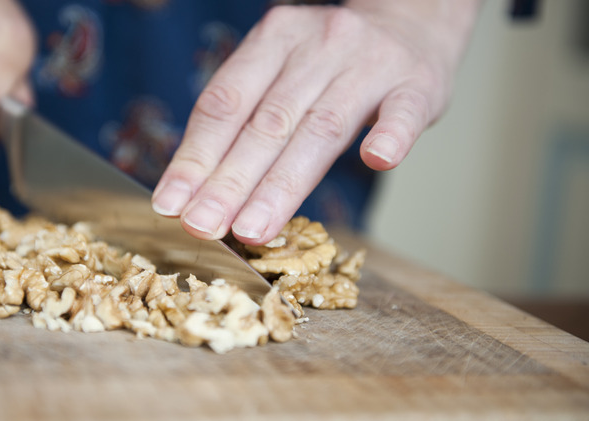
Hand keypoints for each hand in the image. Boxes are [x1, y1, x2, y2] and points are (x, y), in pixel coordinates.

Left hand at [152, 1, 479, 243]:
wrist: (411, 25)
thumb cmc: (331, 66)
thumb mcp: (278, 74)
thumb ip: (242, 123)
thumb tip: (190, 193)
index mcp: (273, 40)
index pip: (225, 104)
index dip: (195, 157)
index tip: (171, 205)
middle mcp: (318, 45)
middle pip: (267, 123)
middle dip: (229, 181)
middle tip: (202, 226)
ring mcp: (370, 63)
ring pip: (321, 128)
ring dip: (283, 183)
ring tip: (252, 228)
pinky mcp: (417, 84)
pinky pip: (403, 112)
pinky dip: (389, 134)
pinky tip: (375, 161)